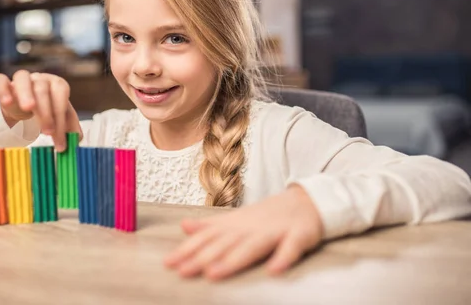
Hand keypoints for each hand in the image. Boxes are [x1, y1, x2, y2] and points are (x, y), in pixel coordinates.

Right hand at [0, 71, 81, 151]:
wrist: (23, 105)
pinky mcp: (3, 83)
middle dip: (46, 112)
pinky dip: (3, 90)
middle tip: (47, 132)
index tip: (58, 135)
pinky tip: (7, 103)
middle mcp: (39, 78)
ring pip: (23, 78)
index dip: (60, 114)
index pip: (61, 93)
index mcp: (56, 84)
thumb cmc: (46, 109)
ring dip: (26, 94)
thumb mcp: (59, 117)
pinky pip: (0, 81)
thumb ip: (68, 126)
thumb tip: (77, 139)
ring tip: (28, 109)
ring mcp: (21, 79)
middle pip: (43, 89)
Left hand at [164, 185, 322, 279]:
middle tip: (183, 271)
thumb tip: (183, 226)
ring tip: (214, 273)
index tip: (168, 263)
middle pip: (225, 244)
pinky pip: (291, 247)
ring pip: (252, 246)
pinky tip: (274, 271)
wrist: (306, 201)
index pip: (208, 238)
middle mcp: (251, 228)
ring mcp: (275, 231)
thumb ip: (210, 226)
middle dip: (203, 257)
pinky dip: (283, 258)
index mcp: (236, 225)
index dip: (188, 250)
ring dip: (233, 259)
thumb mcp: (236, 220)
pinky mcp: (299, 235)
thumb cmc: (266, 217)